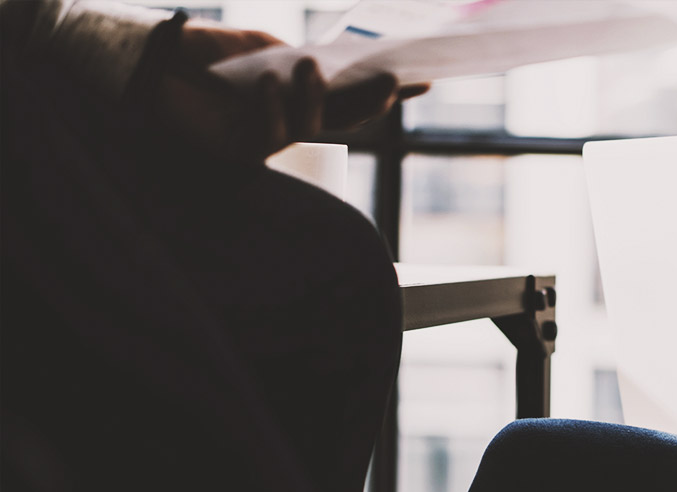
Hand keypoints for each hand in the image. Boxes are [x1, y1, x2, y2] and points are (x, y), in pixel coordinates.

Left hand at [152, 19, 430, 162]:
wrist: (142, 67)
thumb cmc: (196, 54)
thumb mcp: (254, 45)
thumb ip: (290, 56)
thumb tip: (324, 70)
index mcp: (297, 94)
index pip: (351, 93)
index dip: (387, 89)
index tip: (424, 78)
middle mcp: (288, 119)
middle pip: (343, 116)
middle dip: (369, 101)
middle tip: (390, 80)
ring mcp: (266, 138)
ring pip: (308, 126)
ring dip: (311, 97)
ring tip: (307, 66)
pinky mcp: (239, 152)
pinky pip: (265, 134)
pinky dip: (269, 107)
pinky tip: (267, 82)